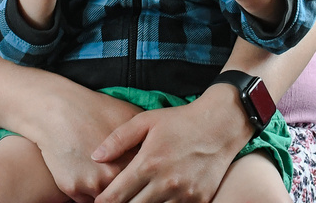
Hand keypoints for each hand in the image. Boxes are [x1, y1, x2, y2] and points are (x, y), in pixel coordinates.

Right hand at [31, 89, 142, 202]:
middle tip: (128, 188)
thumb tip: (162, 147)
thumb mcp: (128, 113)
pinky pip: (87, 201)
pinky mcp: (72, 188)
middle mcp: (113, 176)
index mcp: (132, 160)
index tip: (145, 183)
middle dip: (129, 193)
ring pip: (108, 201)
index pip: (145, 183)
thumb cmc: (92, 108)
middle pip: (127, 196)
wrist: (56, 108)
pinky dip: (90, 195)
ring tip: (112, 189)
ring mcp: (92, 184)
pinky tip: (93, 184)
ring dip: (111, 197)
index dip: (145, 182)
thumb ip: (147, 136)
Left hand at [90, 85, 250, 202]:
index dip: (102, 201)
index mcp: (148, 163)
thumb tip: (95, 156)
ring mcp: (184, 195)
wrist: (220, 126)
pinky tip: (155, 199)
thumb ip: (118, 139)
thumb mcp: (146, 121)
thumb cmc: (179, 121)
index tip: (97, 200)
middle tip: (116, 199)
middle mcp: (165, 183)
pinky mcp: (198, 202)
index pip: (116, 196)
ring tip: (136, 198)